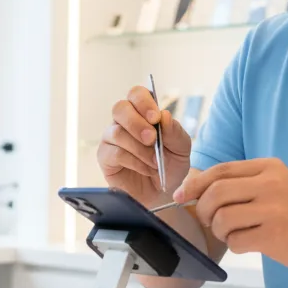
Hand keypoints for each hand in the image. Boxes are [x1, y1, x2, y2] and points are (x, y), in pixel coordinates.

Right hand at [97, 85, 191, 204]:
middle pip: (120, 108)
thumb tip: (164, 115)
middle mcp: (124, 122)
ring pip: (117, 132)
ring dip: (139, 148)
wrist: (164, 193)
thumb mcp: (181, 149)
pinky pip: (115, 153)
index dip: (144, 102)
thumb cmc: (171, 165)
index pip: (136, 94)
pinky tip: (147, 168)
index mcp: (143, 112)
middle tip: (152, 138)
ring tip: (155, 161)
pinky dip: (135, 161)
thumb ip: (175, 132)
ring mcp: (112, 139)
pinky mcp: (105, 157)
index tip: (155, 117)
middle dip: (137, 123)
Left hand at [173, 158, 287, 270]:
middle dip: (204, 211)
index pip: (220, 170)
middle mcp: (271, 184)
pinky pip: (236, 241)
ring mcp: (273, 209)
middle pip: (215, 193)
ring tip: (235, 234)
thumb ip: (243, 184)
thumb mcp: (277, 184)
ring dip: (220, 231)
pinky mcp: (275, 235)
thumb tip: (195, 191)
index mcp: (269, 167)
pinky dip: (235, 245)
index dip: (195, 184)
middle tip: (211, 221)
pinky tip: (250, 243)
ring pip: (222, 219)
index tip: (181, 196)